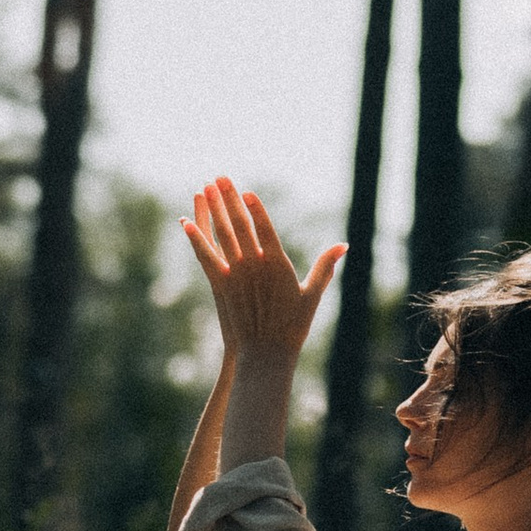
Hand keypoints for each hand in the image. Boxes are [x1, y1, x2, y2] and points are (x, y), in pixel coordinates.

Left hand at [181, 180, 344, 363]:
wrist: (266, 353)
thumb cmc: (293, 326)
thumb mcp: (312, 294)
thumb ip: (325, 267)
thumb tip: (344, 246)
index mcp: (277, 264)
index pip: (264, 228)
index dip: (255, 208)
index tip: (247, 191)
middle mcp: (254, 265)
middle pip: (240, 224)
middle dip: (229, 198)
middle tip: (220, 177)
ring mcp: (235, 274)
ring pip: (222, 235)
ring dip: (213, 210)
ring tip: (205, 189)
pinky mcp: (220, 286)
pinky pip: (206, 257)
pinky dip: (196, 239)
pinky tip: (186, 223)